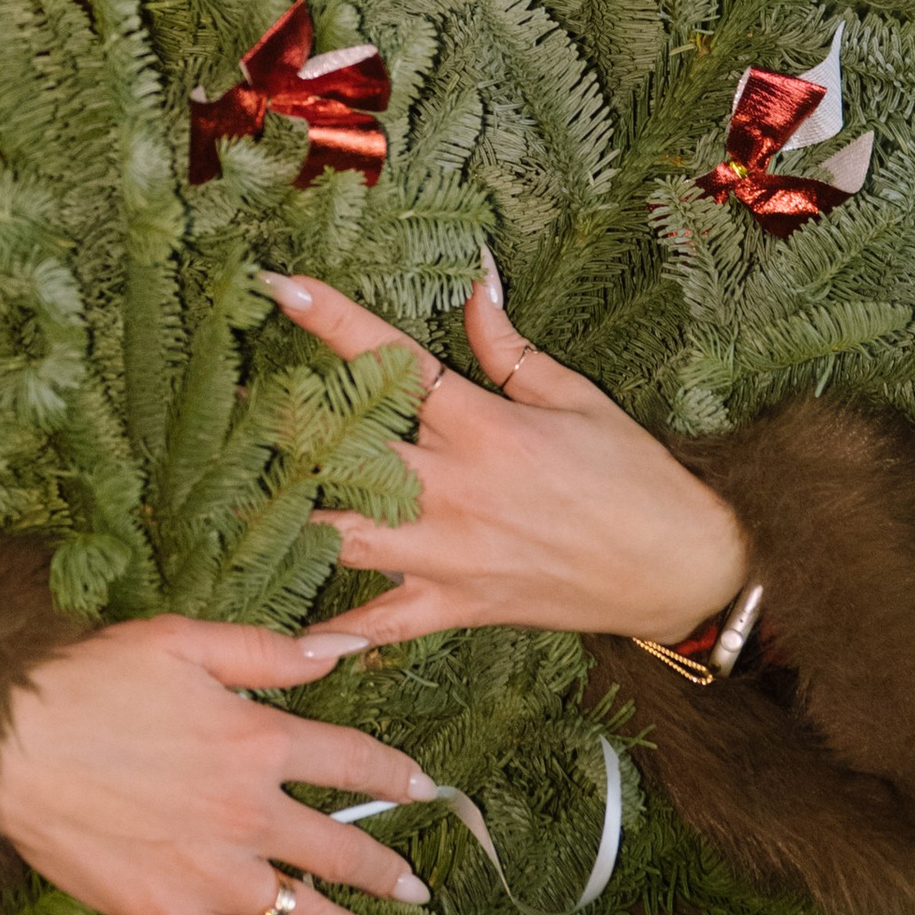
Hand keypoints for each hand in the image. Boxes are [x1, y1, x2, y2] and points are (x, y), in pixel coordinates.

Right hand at [0, 615, 443, 914]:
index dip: (394, 776)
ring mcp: (216, 878)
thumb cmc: (88, 680)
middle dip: (389, 873)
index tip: (423, 790)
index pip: (353, 761)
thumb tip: (346, 646)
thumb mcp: (183, 640)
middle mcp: (251, 816)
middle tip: (421, 893)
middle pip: (342, 851)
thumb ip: (270, 651)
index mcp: (258, 742)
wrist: (10, 743)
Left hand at [269, 264, 748, 649]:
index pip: (393, 360)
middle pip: (343, 451)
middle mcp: (452, 490)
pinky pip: (382, 626)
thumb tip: (474, 279)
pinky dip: (336, 633)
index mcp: (481, 426)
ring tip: (235, 501)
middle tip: (233, 401)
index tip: (279, 284)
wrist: (681, 569)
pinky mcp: (456, 608)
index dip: (331, 318)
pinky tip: (286, 634)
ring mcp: (447, 556)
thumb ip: (506, 345)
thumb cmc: (635, 477)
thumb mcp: (574, 395)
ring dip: (289, 519)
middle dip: (285, 425)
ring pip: (340, 538)